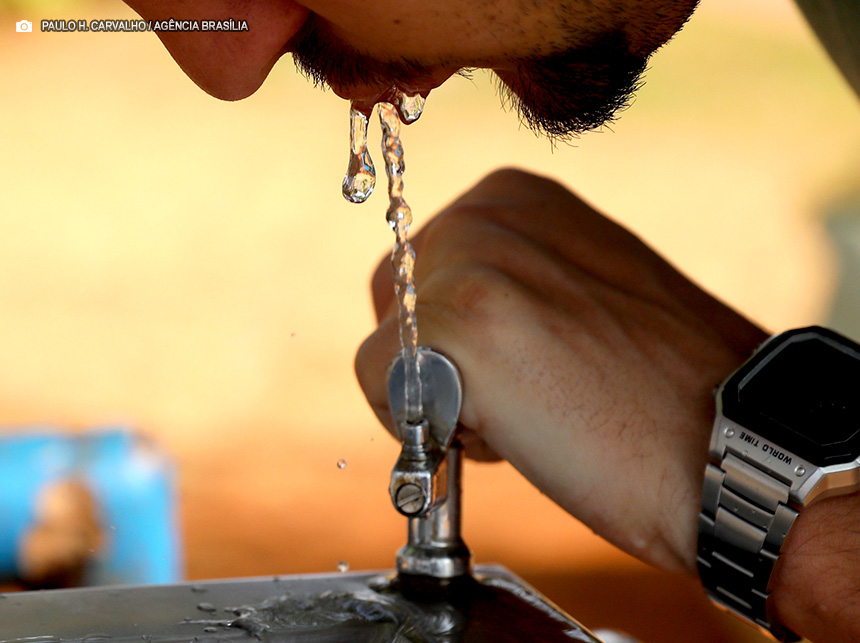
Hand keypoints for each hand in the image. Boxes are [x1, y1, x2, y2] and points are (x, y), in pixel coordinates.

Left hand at [356, 168, 766, 573]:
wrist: (730, 439)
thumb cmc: (664, 382)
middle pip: (393, 303)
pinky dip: (419, 429)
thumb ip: (512, 279)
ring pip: (386, 348)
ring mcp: (467, 262)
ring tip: (527, 417)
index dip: (459, 336)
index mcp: (515, 196)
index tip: (522, 368)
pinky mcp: (453, 326)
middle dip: (436, 363)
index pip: (425, 268)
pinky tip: (506, 434)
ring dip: (437, 400)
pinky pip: (379, 388)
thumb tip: (448, 312)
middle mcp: (484, 211)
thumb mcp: (582, 288)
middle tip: (521, 401)